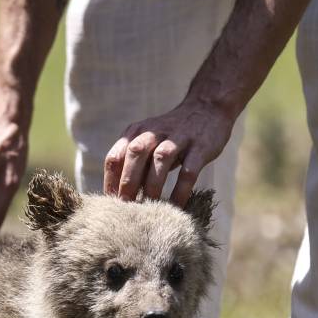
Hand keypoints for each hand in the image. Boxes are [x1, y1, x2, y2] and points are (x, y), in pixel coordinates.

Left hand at [103, 101, 235, 207]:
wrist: (207, 109)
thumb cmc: (170, 136)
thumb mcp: (147, 142)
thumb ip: (133, 163)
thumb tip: (117, 197)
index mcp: (135, 132)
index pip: (115, 157)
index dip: (110, 183)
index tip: (111, 206)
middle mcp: (154, 132)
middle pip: (135, 154)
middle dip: (128, 183)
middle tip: (127, 209)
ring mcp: (178, 138)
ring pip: (160, 160)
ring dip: (152, 185)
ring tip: (149, 208)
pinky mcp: (199, 147)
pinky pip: (188, 172)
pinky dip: (180, 191)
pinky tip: (176, 207)